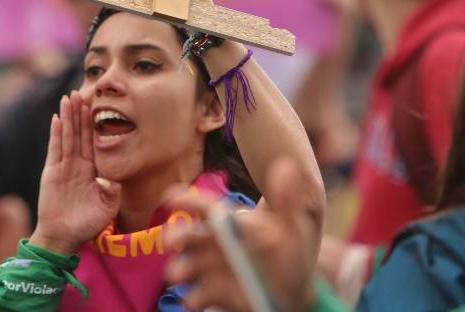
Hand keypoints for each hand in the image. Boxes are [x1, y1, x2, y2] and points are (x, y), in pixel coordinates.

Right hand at [31, 91, 120, 254]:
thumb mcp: (108, 207)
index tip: (95, 105)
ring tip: (68, 98)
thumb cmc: (86, 224)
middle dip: (80, 113)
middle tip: (80, 91)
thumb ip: (113, 190)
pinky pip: (54, 149)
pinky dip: (56, 134)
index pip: (93, 141)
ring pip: (67, 137)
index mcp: (91, 170)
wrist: (63, 238)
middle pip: (79, 133)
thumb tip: (115, 177)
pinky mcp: (51, 172)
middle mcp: (77, 165)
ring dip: (68, 117)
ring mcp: (63, 167)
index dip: (94, 123)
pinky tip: (56, 118)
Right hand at [164, 159, 320, 311]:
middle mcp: (217, 244)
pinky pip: (200, 294)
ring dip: (181, 267)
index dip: (189, 201)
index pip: (208, 208)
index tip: (170, 197)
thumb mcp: (292, 228)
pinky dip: (195, 297)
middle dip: (177, 236)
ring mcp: (213, 269)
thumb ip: (287, 201)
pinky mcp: (216, 294)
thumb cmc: (291, 254)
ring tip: (176, 275)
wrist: (296, 292)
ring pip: (190, 265)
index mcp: (232, 223)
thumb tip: (287, 165)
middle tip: (168, 240)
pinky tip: (193, 301)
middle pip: (191, 236)